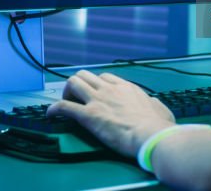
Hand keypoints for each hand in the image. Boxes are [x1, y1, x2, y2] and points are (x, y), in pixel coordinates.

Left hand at [47, 70, 175, 156]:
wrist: (151, 135)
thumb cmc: (158, 127)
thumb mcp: (160, 110)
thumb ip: (154, 104)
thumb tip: (153, 104)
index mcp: (126, 88)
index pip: (105, 77)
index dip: (97, 85)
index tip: (95, 94)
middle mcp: (109, 90)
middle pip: (85, 75)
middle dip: (78, 84)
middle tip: (77, 98)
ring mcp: (97, 101)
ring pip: (73, 83)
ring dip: (66, 92)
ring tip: (65, 103)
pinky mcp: (88, 115)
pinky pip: (64, 106)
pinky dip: (54, 109)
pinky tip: (50, 114)